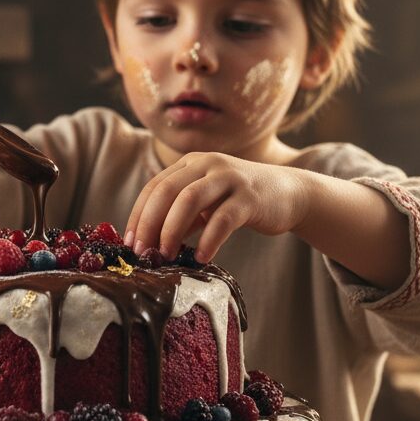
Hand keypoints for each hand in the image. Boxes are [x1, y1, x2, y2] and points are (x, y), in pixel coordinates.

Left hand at [124, 152, 309, 263]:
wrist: (289, 193)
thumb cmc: (240, 202)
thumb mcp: (206, 204)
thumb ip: (180, 216)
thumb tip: (149, 243)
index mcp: (190, 163)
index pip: (154, 187)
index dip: (138, 215)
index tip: (130, 244)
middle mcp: (207, 164)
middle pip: (166, 191)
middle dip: (150, 224)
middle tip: (144, 253)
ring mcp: (229, 177)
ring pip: (189, 200)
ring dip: (172, 231)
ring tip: (166, 256)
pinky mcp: (249, 197)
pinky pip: (223, 219)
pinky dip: (208, 240)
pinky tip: (200, 257)